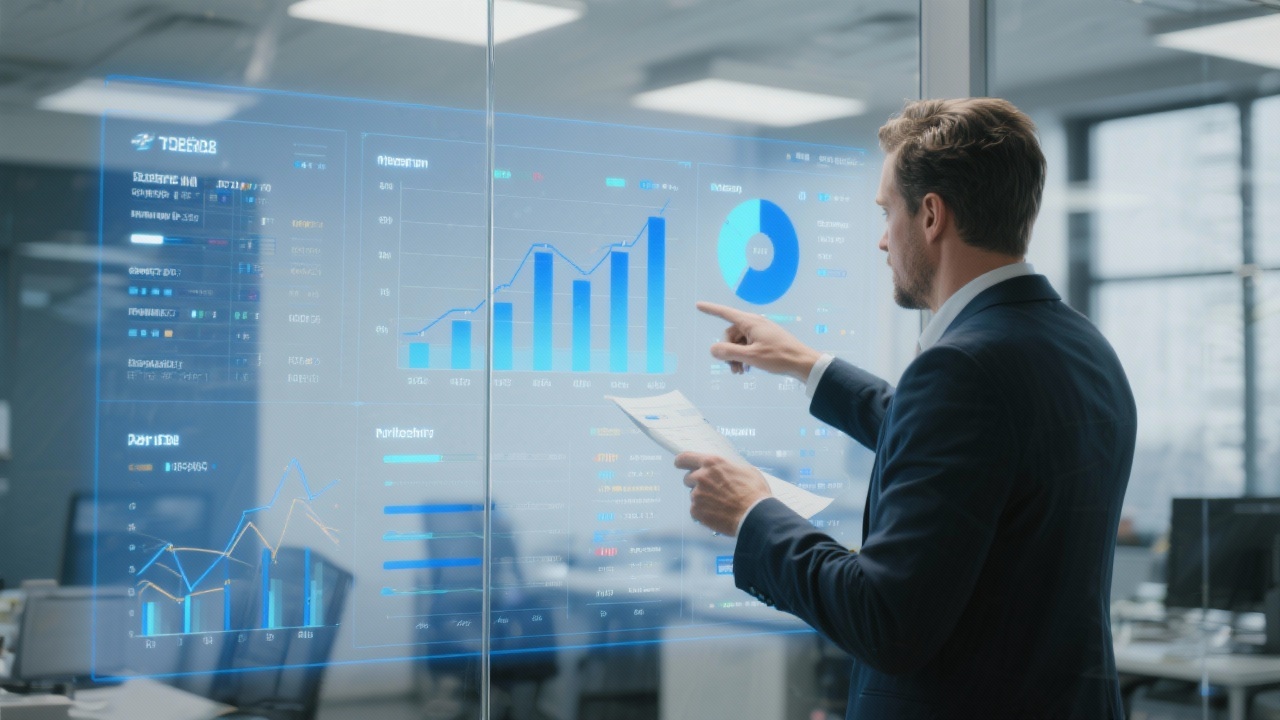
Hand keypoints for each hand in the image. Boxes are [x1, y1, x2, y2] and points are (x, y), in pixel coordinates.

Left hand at [674, 451, 770, 535]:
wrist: (755, 516)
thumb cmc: (755, 493)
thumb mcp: (746, 470)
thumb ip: (729, 467)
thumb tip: (726, 468)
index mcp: (712, 463)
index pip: (685, 458)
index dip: (682, 462)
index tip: (680, 464)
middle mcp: (701, 477)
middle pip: (688, 478)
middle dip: (697, 483)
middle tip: (712, 490)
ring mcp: (697, 495)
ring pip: (694, 495)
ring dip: (702, 498)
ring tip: (720, 504)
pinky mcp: (696, 511)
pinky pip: (695, 509)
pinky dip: (703, 512)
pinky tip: (717, 513)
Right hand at [697, 301, 820, 380]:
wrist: (802, 363)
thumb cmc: (778, 357)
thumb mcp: (751, 356)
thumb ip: (729, 352)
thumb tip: (713, 349)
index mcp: (750, 322)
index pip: (725, 313)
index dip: (710, 310)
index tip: (698, 305)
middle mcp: (754, 324)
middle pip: (730, 334)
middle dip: (727, 350)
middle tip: (733, 368)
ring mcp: (760, 332)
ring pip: (738, 342)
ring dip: (735, 356)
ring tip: (740, 372)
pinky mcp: (765, 341)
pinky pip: (747, 346)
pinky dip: (744, 356)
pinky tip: (747, 369)